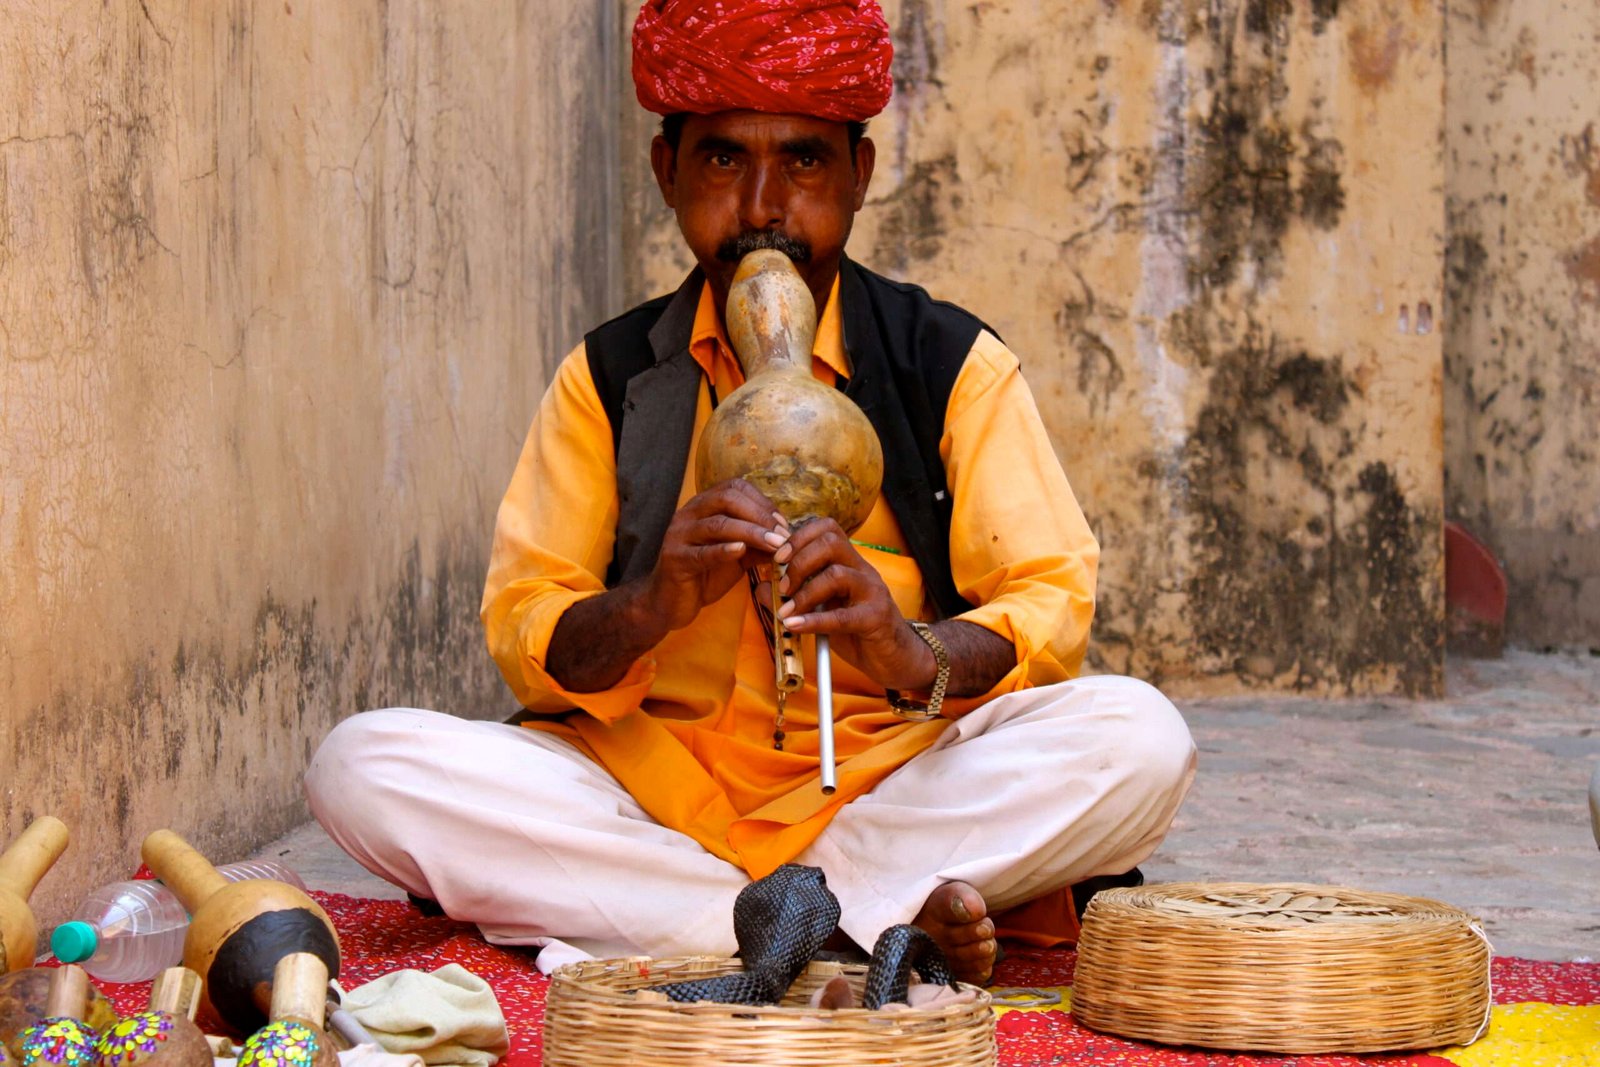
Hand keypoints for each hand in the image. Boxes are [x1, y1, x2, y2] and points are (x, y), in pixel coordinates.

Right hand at [643, 479, 788, 632]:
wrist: (670, 603)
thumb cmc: (705, 575)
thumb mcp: (737, 556)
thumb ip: (757, 544)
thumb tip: (788, 538)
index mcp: (703, 506)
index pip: (734, 488)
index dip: (762, 502)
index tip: (783, 522)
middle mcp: (688, 514)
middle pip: (727, 499)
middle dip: (760, 514)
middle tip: (783, 534)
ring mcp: (679, 535)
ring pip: (718, 524)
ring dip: (751, 532)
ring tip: (775, 544)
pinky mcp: (675, 560)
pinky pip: (702, 552)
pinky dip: (724, 550)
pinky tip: (742, 551)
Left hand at [770, 519, 935, 690]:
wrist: (896, 657)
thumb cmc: (857, 631)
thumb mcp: (823, 609)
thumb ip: (794, 596)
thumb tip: (760, 588)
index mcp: (850, 562)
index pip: (827, 528)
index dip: (798, 537)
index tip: (778, 558)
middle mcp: (863, 570)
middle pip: (831, 543)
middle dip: (799, 561)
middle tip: (783, 587)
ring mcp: (873, 592)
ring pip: (837, 575)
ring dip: (804, 593)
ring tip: (786, 612)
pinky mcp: (876, 619)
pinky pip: (842, 616)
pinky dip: (814, 620)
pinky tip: (794, 627)